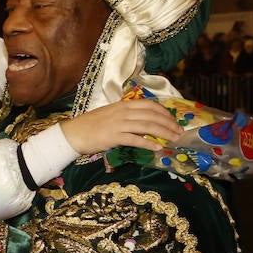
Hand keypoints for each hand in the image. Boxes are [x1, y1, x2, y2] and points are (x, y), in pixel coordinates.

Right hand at [60, 99, 184, 155]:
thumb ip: (126, 116)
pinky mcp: (114, 136)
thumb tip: (143, 123)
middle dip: (169, 124)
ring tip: (174, 140)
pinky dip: (148, 143)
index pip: (149, 105)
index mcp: (122, 105)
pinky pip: (135, 139)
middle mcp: (122, 112)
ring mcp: (118, 124)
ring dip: (164, 133)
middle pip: (152, 115)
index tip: (174, 120)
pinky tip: (157, 148)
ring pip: (147, 126)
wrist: (73, 134)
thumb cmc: (90, 126)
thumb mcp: (110, 115)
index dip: (164, 112)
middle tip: (179, 132)